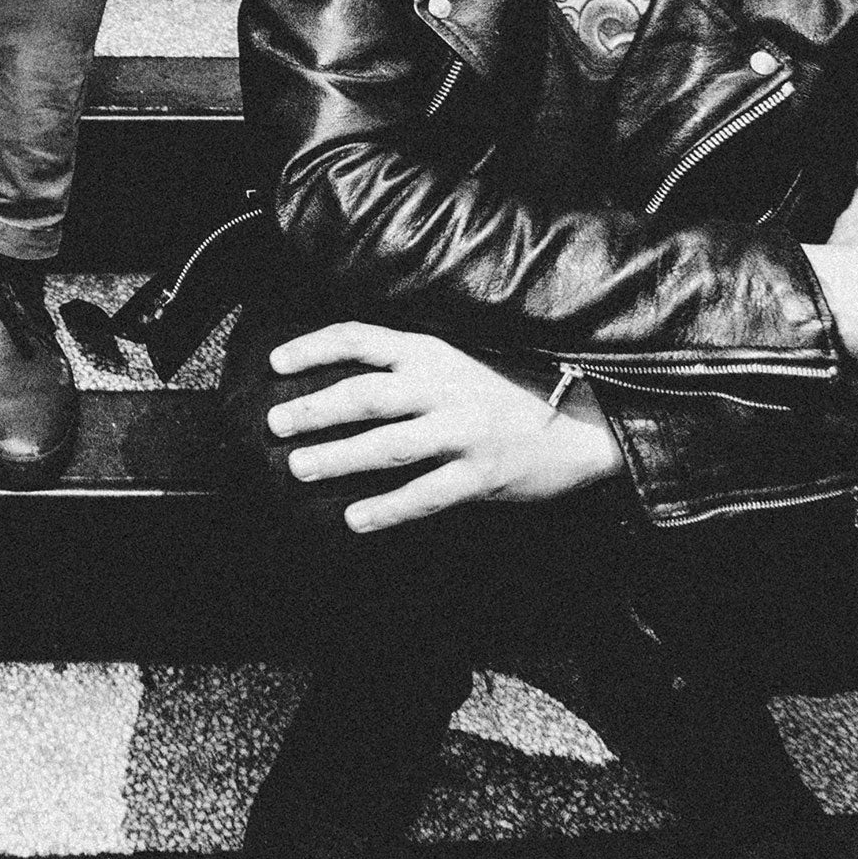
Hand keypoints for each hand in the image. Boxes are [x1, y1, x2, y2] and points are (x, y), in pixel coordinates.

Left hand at [267, 321, 621, 533]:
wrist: (581, 426)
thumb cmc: (506, 395)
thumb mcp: (457, 364)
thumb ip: (408, 368)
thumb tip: (340, 382)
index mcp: (433, 352)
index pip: (362, 339)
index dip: (315, 347)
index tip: (277, 362)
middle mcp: (444, 387)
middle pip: (366, 394)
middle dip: (315, 408)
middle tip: (276, 423)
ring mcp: (463, 432)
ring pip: (388, 445)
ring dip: (339, 457)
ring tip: (300, 467)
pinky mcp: (481, 475)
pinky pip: (425, 494)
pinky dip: (387, 508)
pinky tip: (355, 518)